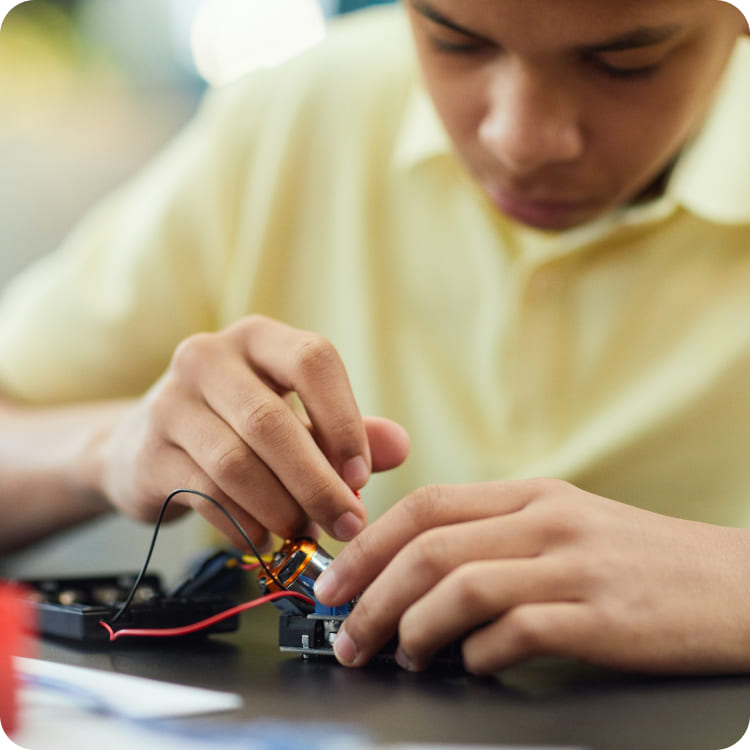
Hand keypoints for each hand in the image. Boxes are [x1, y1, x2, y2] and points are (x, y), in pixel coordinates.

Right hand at [96, 315, 409, 548]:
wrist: (145, 445)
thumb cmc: (238, 427)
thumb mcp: (295, 417)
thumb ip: (345, 430)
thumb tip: (400, 446)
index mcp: (257, 338)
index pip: (312, 360)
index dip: (343, 420)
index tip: (361, 476)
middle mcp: (208, 357)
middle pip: (271, 421)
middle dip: (317, 483)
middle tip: (347, 524)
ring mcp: (170, 403)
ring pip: (236, 464)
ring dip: (281, 509)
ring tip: (305, 534)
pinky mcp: (149, 454)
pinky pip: (206, 496)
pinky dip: (245, 526)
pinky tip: (266, 540)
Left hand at [314, 479, 749, 673]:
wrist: (736, 585)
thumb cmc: (640, 559)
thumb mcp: (565, 523)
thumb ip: (496, 534)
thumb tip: (417, 568)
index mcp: (531, 494)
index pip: (426, 504)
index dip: (369, 543)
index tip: (337, 579)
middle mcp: (546, 521)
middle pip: (430, 546)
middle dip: (371, 592)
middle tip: (345, 632)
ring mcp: (574, 567)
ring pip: (461, 586)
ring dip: (411, 627)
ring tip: (394, 656)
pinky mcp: (601, 619)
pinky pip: (514, 633)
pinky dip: (475, 655)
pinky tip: (468, 666)